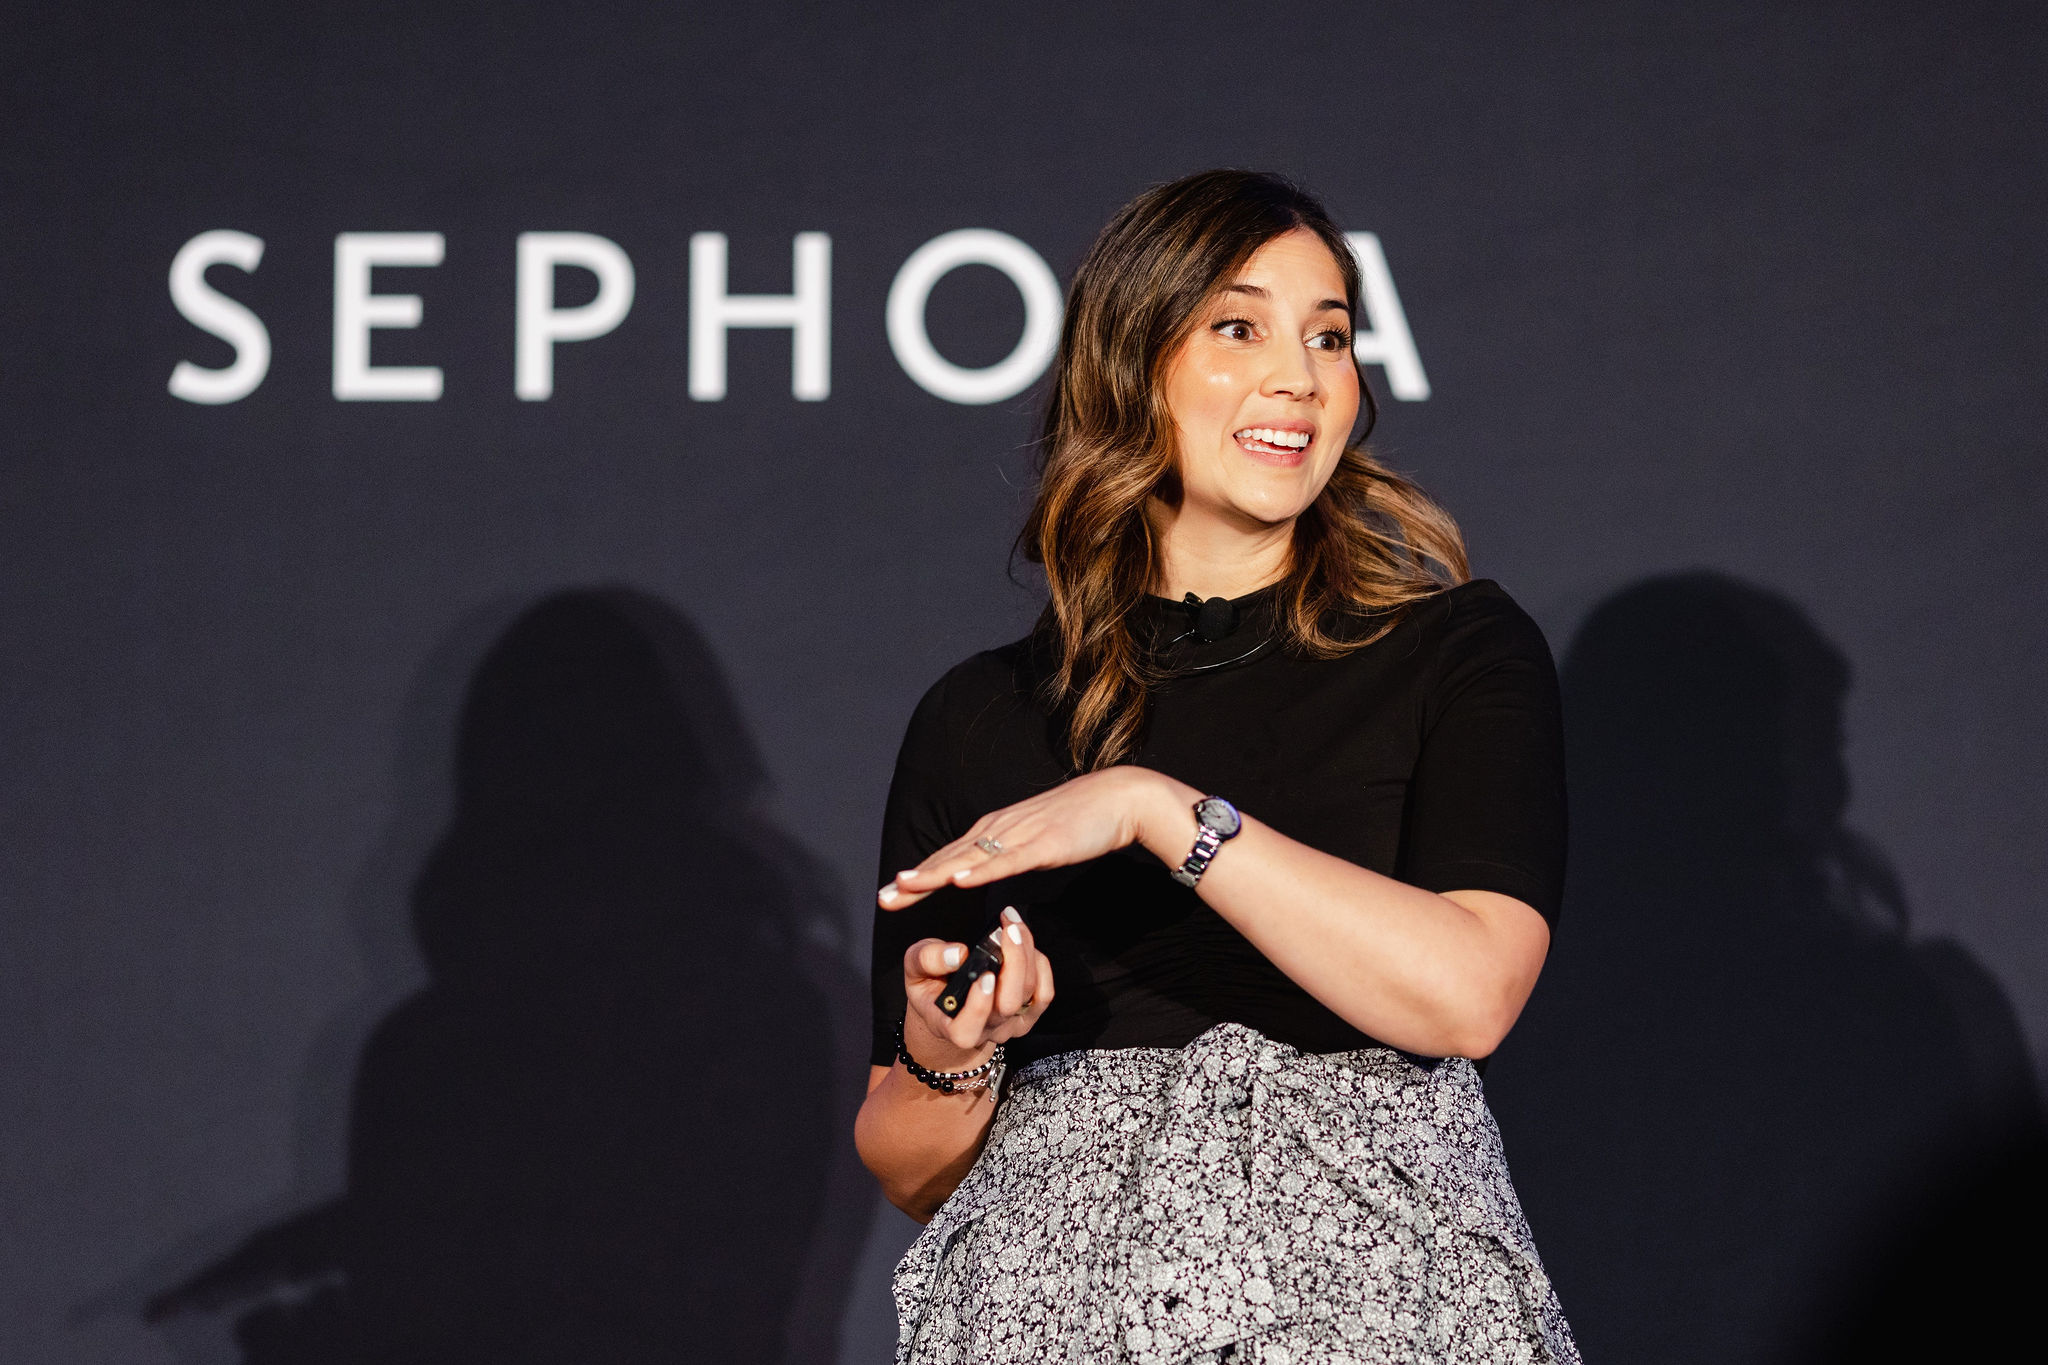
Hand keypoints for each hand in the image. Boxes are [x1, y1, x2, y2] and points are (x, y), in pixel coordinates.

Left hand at [877, 766, 1181, 909]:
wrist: (1115, 799)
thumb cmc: (1078, 821)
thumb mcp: (1033, 840)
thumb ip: (1009, 854)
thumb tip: (988, 871)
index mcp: (995, 831)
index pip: (948, 858)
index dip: (918, 877)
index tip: (889, 894)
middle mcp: (998, 830)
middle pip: (948, 860)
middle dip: (913, 881)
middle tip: (881, 898)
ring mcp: (1018, 836)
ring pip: (968, 860)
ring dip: (933, 874)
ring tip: (904, 887)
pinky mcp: (1042, 844)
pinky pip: (1006, 861)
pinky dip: (980, 871)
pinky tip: (959, 881)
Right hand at [900, 907, 1055, 1068]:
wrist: (950, 1004)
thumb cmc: (931, 986)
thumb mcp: (914, 969)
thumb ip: (927, 959)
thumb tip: (958, 953)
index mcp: (950, 1026)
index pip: (967, 1030)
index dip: (979, 1006)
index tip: (984, 975)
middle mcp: (984, 1030)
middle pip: (1008, 1004)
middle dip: (1014, 961)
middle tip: (1007, 928)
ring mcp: (1009, 1025)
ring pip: (1029, 994)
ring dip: (1026, 953)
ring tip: (1013, 925)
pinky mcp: (1028, 1015)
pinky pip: (1044, 994)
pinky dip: (1040, 965)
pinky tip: (1026, 946)